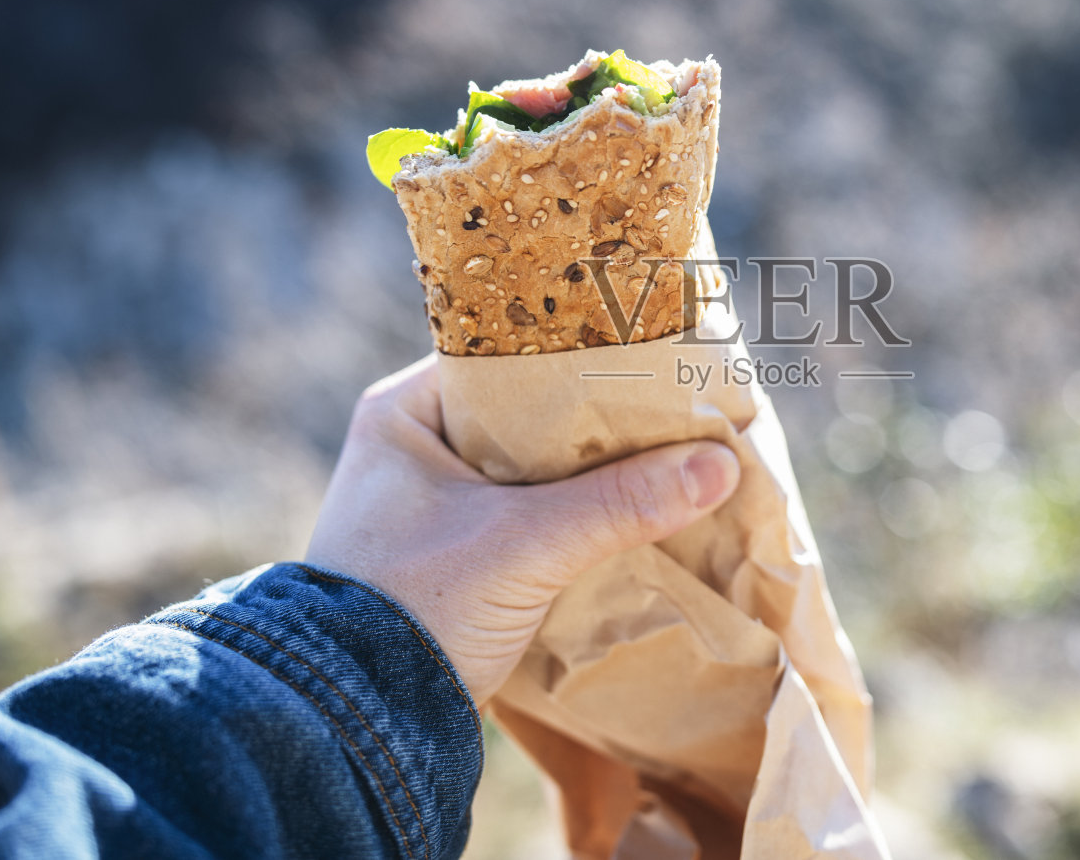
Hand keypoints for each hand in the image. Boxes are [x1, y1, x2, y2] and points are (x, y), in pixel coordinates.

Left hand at [305, 355, 740, 706]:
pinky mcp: (454, 559)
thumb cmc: (420, 607)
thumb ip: (621, 502)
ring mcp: (431, 507)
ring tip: (670, 458)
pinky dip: (576, 519)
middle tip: (674, 407)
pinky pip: (531, 518)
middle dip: (599, 421)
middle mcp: (413, 449)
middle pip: (529, 414)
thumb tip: (723, 464)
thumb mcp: (526, 545)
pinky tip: (634, 518)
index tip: (648, 355)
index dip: (579, 355)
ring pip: (535, 471)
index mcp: (403, 412)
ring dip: (593, 476)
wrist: (356, 725)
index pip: (506, 354)